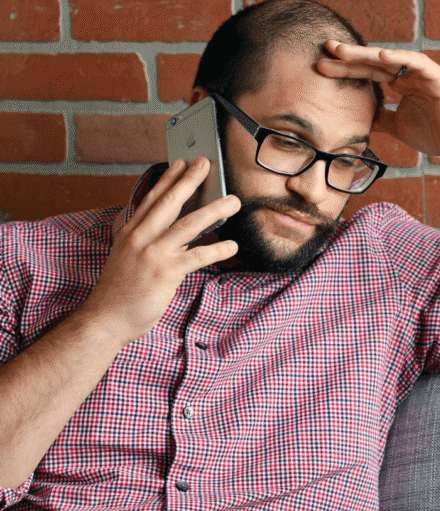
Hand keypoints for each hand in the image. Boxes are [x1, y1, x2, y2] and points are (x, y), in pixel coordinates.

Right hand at [77, 158, 240, 348]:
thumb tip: (178, 231)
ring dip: (214, 210)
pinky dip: (217, 249)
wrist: (107, 318)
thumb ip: (149, 242)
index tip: (180, 162)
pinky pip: (197, 256)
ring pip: (188, 225)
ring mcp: (152, 254)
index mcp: (130, 232)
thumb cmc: (120, 291)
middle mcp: (140, 238)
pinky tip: (232, 246)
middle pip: (169, 203)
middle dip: (189, 181)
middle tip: (206, 163)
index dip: (167, 179)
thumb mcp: (129, 258)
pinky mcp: (165, 272)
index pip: (151, 199)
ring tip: (233, 201)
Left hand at [316, 41, 439, 163]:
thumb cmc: (438, 135)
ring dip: (366, 54)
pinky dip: (399, 58)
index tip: (322, 68)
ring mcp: (424, 74)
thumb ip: (382, 120)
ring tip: (343, 51)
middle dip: (349, 57)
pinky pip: (416, 63)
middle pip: (374, 62)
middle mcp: (411, 75)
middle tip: (325, 49)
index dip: (346, 69)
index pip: (369, 73)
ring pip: (391, 59)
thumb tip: (363, 120)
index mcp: (402, 84)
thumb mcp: (400, 127)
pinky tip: (380, 56)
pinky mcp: (438, 77)